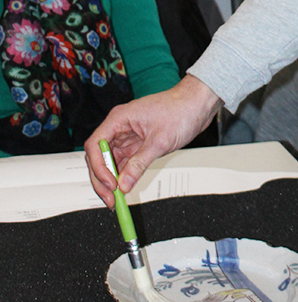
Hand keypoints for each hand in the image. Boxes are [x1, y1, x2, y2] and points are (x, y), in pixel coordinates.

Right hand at [84, 75, 221, 206]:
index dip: (98, 167)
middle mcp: (120, 126)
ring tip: (116, 199)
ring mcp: (128, 135)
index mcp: (120, 118)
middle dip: (102, 179)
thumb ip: (139, 163)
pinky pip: (124, 162)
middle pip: (99, 155)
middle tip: (110, 199)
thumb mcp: (159, 141)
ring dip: (111, 180)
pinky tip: (124, 188)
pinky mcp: (138, 143)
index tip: (110, 184)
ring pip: (110, 161)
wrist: (198, 103)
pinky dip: (122, 175)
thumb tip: (124, 184)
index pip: (95, 145)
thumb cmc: (181, 110)